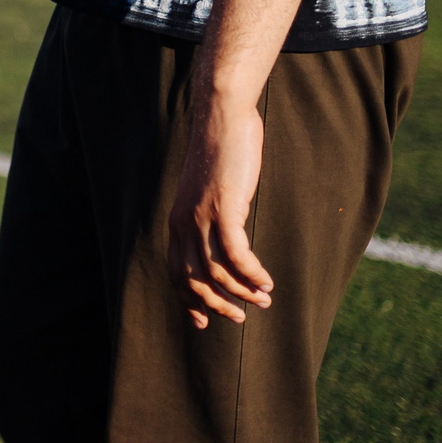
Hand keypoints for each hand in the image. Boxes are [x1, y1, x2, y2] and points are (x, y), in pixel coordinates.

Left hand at [172, 95, 274, 327]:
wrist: (223, 120)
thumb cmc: (223, 155)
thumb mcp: (212, 194)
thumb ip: (213, 219)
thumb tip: (228, 245)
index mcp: (177, 221)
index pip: (176, 272)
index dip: (189, 302)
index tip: (204, 322)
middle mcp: (183, 223)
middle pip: (193, 279)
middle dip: (217, 305)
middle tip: (241, 317)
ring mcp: (201, 216)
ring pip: (216, 271)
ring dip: (242, 292)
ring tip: (264, 299)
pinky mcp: (223, 208)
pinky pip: (236, 254)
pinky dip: (252, 273)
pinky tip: (266, 282)